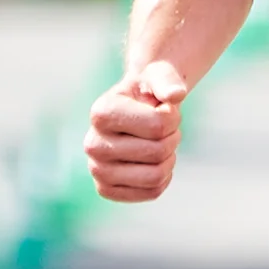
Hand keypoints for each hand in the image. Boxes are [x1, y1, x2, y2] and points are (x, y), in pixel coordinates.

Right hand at [84, 60, 186, 201]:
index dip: (173, 118)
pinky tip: (152, 162)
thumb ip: (168, 80)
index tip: (163, 109)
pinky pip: (152, 192)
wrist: (136, 113)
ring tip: (158, 144)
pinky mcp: (106, 189)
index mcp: (101, 113)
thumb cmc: (148, 93)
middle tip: (162, 130)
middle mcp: (92, 144)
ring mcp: (97, 170)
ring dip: (168, 160)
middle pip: (157, 152)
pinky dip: (163, 178)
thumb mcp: (159, 76)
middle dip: (172, 139)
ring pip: (155, 176)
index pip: (158, 126)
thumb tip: (175, 95)